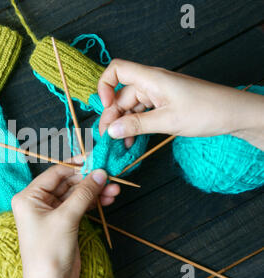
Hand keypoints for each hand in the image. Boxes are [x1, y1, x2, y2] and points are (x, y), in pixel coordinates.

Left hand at [11, 162, 119, 277]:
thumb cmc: (48, 252)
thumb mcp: (65, 218)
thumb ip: (83, 193)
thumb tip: (99, 173)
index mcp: (28, 197)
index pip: (55, 173)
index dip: (77, 167)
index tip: (96, 163)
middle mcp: (38, 202)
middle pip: (67, 183)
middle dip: (89, 181)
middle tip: (110, 177)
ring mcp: (51, 212)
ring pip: (76, 195)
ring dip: (95, 192)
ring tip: (115, 190)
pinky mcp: (64, 222)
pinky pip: (79, 206)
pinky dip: (93, 203)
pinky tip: (108, 199)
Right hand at [97, 59, 263, 148]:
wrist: (234, 113)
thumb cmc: (205, 111)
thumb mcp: (168, 121)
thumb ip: (136, 125)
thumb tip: (111, 131)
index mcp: (151, 78)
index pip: (117, 69)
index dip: (105, 86)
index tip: (105, 107)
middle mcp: (151, 83)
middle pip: (120, 95)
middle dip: (112, 116)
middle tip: (106, 139)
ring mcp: (158, 94)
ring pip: (131, 107)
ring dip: (123, 124)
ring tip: (119, 144)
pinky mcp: (164, 103)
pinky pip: (142, 113)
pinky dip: (135, 126)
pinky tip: (132, 141)